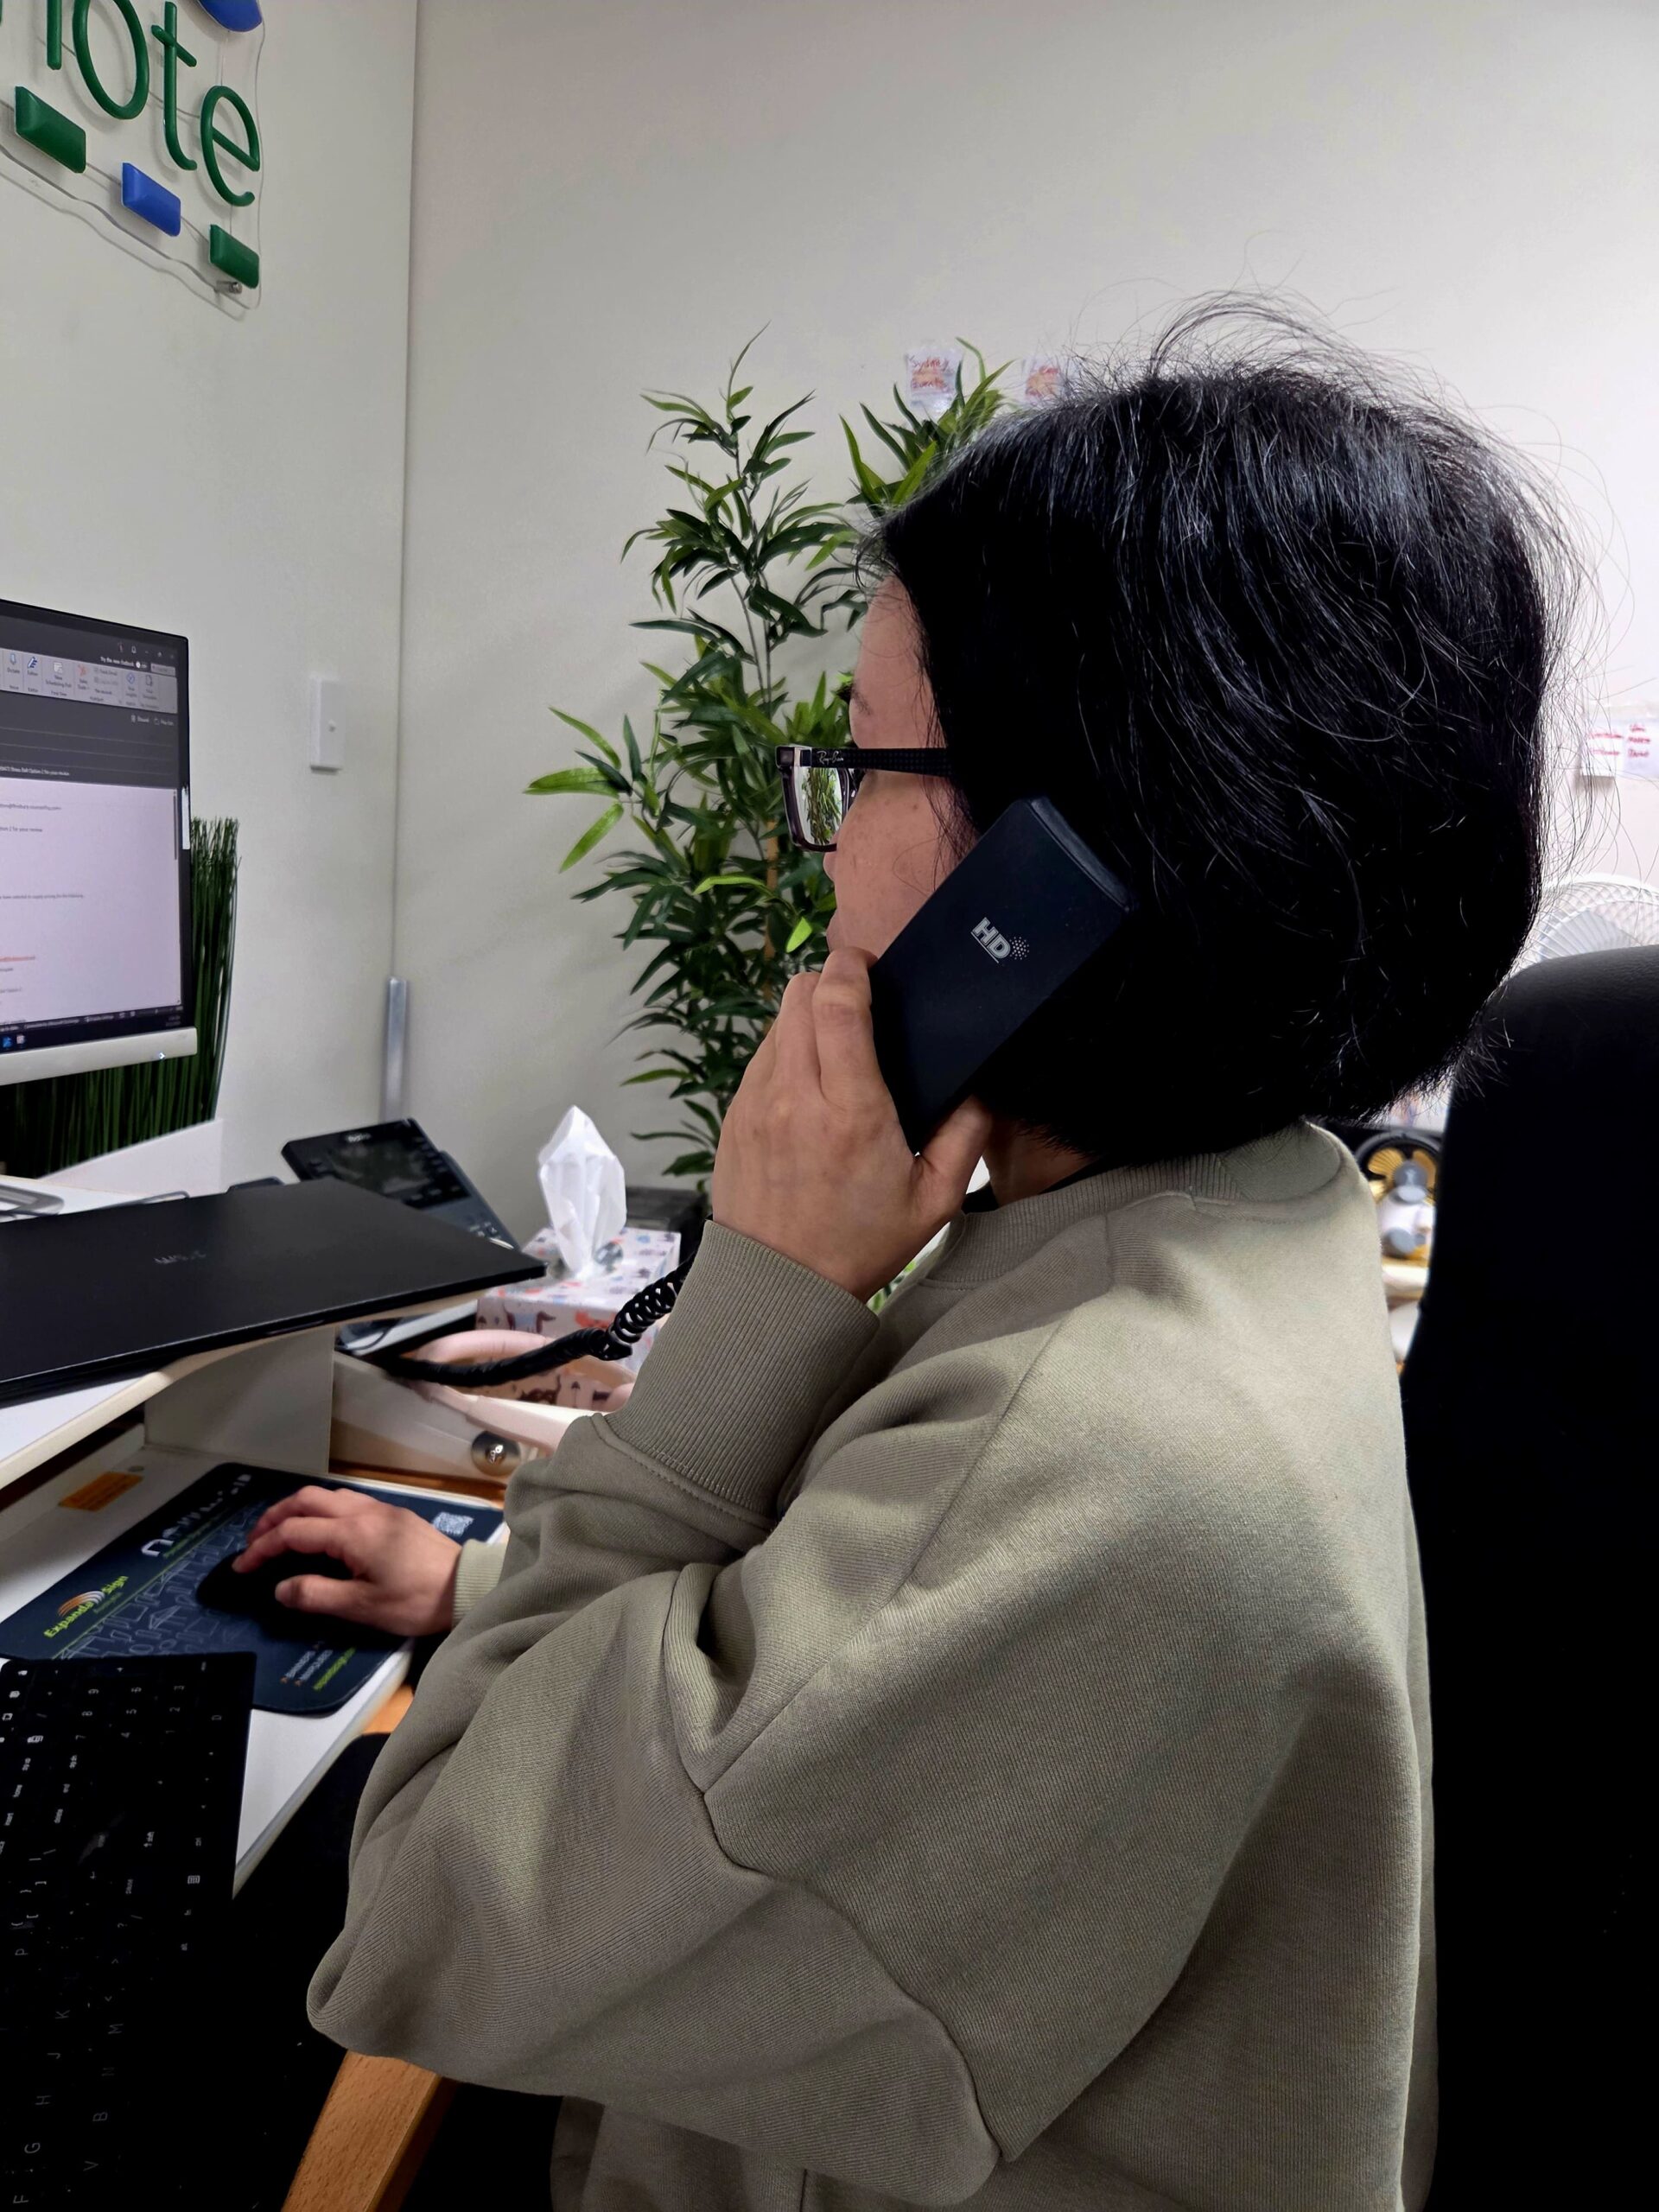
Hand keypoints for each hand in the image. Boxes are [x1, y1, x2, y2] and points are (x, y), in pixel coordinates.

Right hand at [234, 1485, 461, 1637]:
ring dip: (298, 1509)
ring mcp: (381, 1509)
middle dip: (273, 1517)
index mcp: (352, 1532)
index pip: (293, 1531)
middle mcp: (364, 1511)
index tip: (242, 1566)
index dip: (262, 1547)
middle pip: (306, 1500)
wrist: (468, 1586)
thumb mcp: (362, 1607)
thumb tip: (280, 1588)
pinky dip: (321, 1509)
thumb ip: (316, 1595)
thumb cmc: (416, 1600)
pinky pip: (347, 1501)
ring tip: (281, 1533)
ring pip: (327, 1495)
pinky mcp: (394, 1515)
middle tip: (255, 1543)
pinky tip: (319, 1530)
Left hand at [711, 946, 990, 1301]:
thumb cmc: (860, 1245)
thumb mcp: (933, 1201)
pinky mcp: (733, 1118)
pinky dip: (784, 1055)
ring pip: (774, 1024)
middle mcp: (795, 1096)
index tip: (870, 964)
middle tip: (858, 1001)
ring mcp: (756, 1105)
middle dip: (828, 982)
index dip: (852, 966)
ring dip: (805, 1019)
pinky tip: (808, 1085)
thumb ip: (964, 1136)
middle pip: (798, 996)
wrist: (780, 1288)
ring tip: (835, 1047)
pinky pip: (758, 1060)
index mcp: (851, 1110)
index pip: (838, 1004)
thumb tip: (976, 1088)